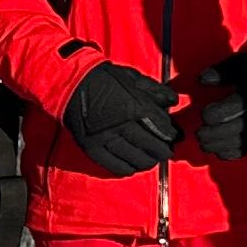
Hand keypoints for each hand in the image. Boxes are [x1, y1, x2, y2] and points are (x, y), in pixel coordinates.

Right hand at [64, 64, 179, 176]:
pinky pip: (114, 165)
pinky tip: (132, 167)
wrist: (73, 83)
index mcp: (134, 107)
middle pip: (150, 147)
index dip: (170, 136)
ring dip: (147, 162)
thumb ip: (155, 90)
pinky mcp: (92, 147)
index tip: (173, 138)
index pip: (161, 128)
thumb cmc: (105, 79)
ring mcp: (106, 139)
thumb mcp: (133, 78)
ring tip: (151, 161)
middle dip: (162, 152)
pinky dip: (126, 169)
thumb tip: (173, 101)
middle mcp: (122, 125)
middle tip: (166, 153)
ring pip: (134, 159)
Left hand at [182, 47, 246, 161]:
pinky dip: (233, 152)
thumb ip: (222, 72)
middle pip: (239, 127)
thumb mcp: (242, 63)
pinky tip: (218, 151)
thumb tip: (201, 80)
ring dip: (221, 146)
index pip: (237, 106)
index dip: (217, 113)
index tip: (203, 113)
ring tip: (204, 144)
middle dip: (215, 134)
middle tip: (199, 134)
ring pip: (244, 141)